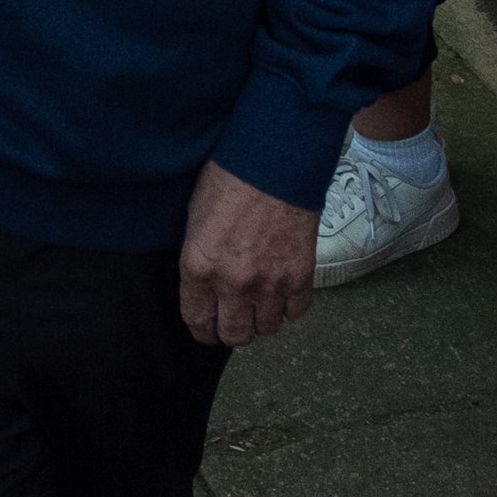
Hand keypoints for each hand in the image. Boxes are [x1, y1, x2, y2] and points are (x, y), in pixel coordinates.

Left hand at [177, 160, 318, 348]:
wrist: (275, 162)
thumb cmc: (230, 178)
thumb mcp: (196, 219)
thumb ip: (199, 259)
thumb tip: (204, 284)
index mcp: (199, 267)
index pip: (198, 320)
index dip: (203, 329)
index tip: (207, 329)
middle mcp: (233, 283)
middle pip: (234, 334)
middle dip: (231, 331)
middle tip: (234, 320)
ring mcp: (270, 284)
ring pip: (266, 329)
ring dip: (261, 319)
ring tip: (260, 303)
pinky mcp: (300, 277)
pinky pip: (295, 313)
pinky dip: (289, 306)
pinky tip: (283, 291)